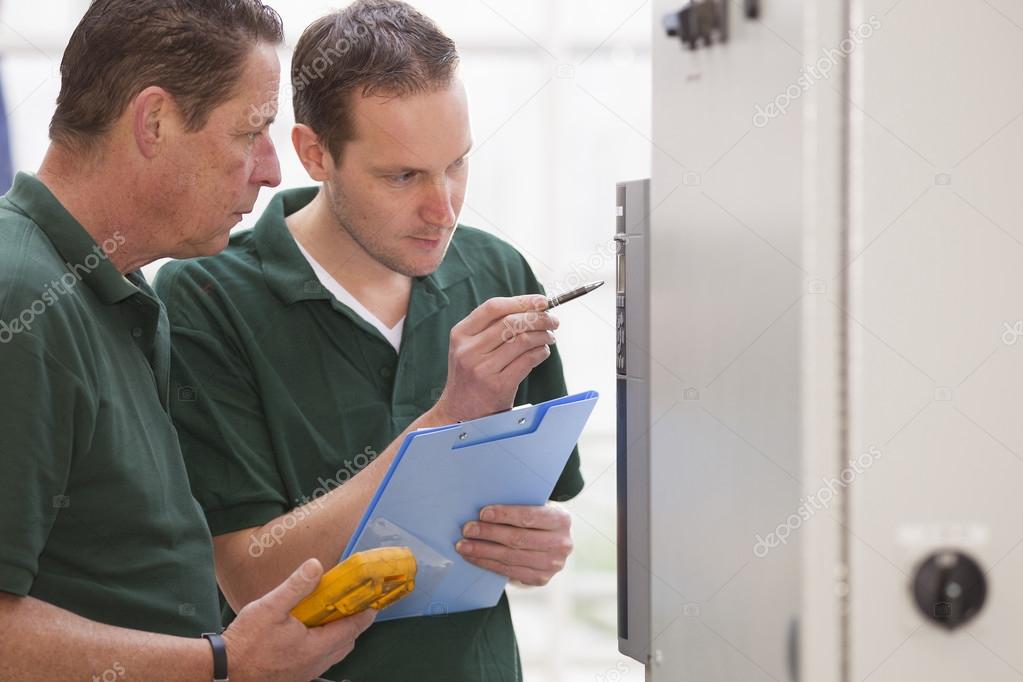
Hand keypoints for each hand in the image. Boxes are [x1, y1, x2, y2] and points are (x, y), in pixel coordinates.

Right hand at [223, 558, 375, 681]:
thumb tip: (316, 566)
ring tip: (329, 617)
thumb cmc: (245, 643)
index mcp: (315, 647)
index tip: (372, 601)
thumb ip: (296, 586)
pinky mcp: (294, 678)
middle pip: (347, 644)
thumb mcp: (270, 607)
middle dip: (353, 625)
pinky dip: (323, 647)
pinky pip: (319, 662)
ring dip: (337, 637)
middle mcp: (314, 664)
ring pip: (334, 654)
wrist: (223, 671)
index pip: (352, 629)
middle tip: (350, 605)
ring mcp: (305, 674)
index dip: (364, 614)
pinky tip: (308, 635)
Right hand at [433, 295, 557, 422]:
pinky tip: (543, 352)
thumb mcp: (468, 347)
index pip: (494, 307)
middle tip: (553, 320)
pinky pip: (528, 361)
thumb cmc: (470, 375)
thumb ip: (491, 327)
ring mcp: (483, 369)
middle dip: (539, 318)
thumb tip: (530, 308)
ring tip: (550, 337)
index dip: (522, 301)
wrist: (459, 411)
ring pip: (523, 340)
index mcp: (461, 334)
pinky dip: (541, 353)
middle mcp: (469, 350)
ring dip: (543, 335)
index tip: (541, 301)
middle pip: (511, 322)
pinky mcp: (499, 386)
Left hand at [455, 503, 572, 586]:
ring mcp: (552, 564)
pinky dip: (488, 564)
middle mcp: (561, 544)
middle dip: (489, 533)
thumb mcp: (536, 507)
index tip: (482, 513)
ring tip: (463, 545)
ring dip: (483, 551)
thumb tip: (483, 508)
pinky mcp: (541, 579)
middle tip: (467, 529)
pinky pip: (508, 571)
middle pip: (518, 538)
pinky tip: (473, 557)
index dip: (505, 515)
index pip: (529, 516)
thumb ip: (518, 506)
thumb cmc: (537, 520)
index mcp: (561, 519)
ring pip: (510, 557)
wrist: (551, 543)